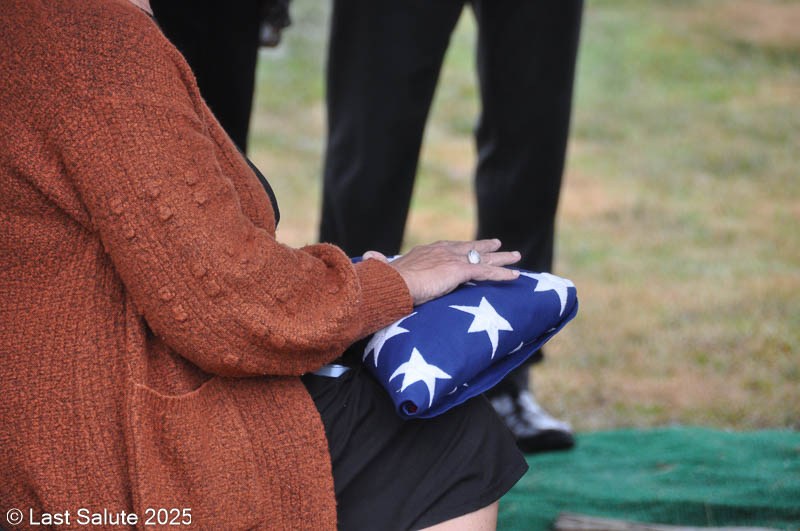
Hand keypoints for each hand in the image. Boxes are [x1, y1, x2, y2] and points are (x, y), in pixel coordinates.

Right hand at [363, 239, 520, 305]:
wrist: (392, 283)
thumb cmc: (386, 280)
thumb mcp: (384, 268)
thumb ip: (381, 262)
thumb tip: (367, 256)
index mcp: (427, 251)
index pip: (449, 247)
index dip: (460, 247)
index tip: (468, 246)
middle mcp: (443, 251)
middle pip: (470, 247)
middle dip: (486, 246)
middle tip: (499, 244)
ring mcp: (453, 259)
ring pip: (484, 257)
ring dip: (501, 258)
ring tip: (517, 257)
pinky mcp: (460, 270)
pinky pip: (486, 271)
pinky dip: (502, 273)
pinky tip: (515, 276)